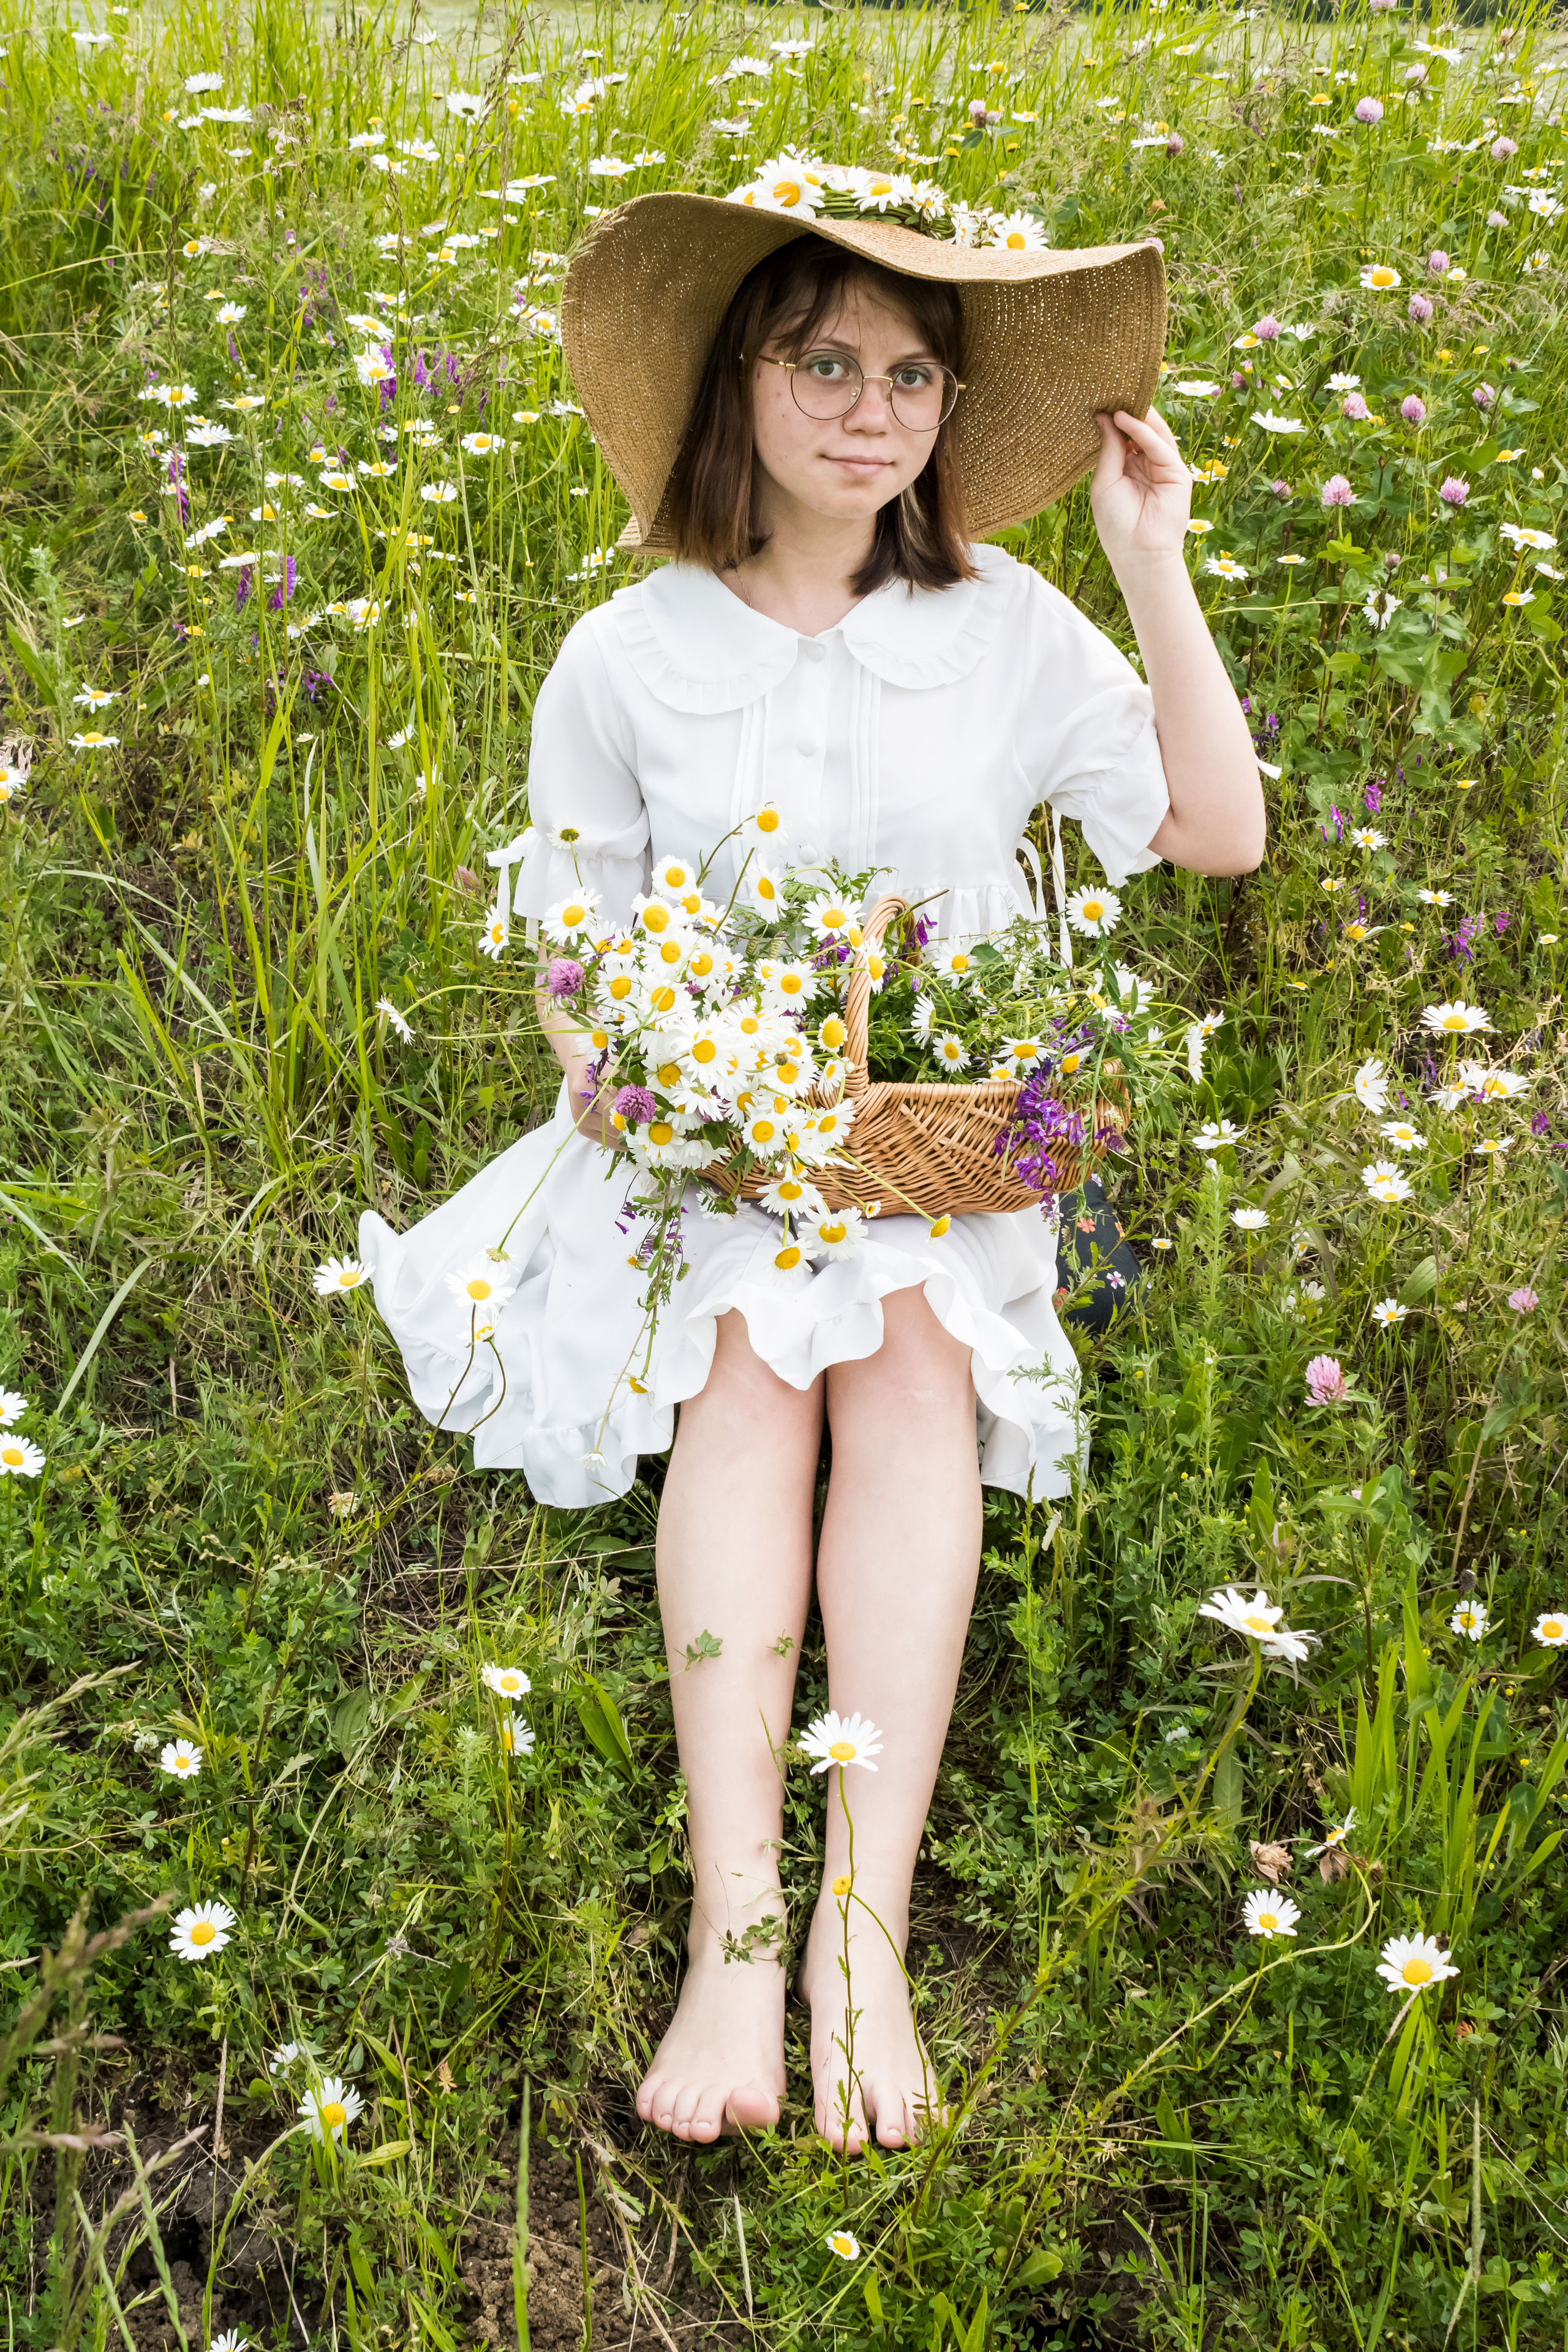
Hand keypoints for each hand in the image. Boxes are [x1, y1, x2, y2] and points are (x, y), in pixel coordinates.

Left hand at [1090, 406, 1190, 575]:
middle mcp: (1147, 464)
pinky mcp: (1177, 473)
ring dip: (1135, 414)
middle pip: (1140, 429)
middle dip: (1127, 409)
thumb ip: (1109, 449)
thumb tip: (1103, 416)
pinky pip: (1159, 446)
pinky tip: (1124, 418)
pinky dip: (1142, 431)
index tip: (1098, 398)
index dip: (1113, 418)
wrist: (1138, 554)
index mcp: (1129, 467)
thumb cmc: (1117, 524)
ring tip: (1115, 396)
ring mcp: (1163, 467)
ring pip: (1153, 432)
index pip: (1124, 435)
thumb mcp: (1104, 482)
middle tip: (1108, 388)